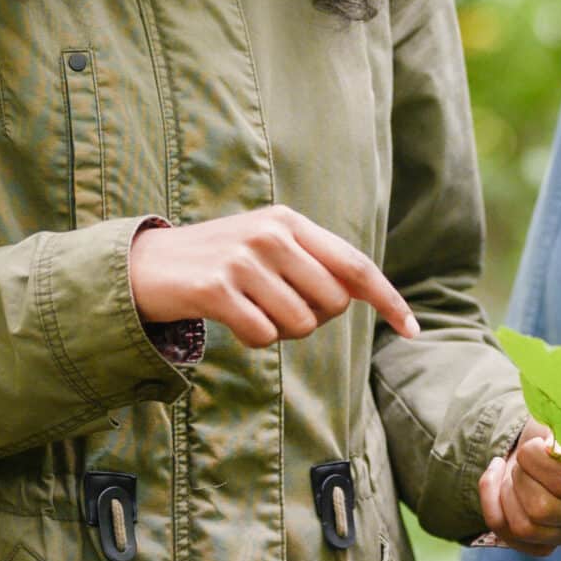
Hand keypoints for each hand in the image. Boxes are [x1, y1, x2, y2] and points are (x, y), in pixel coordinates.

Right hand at [128, 206, 417, 347]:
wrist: (146, 267)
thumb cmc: (218, 263)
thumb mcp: (267, 248)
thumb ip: (312, 263)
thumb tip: (360, 294)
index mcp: (291, 222)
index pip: (356, 265)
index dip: (388, 299)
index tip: (414, 329)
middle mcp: (272, 234)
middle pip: (333, 304)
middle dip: (314, 320)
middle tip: (276, 307)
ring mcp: (244, 259)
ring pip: (300, 325)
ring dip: (279, 331)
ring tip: (249, 309)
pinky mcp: (218, 287)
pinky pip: (264, 336)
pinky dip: (253, 339)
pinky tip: (230, 319)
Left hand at [476, 420, 560, 555]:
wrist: (535, 449)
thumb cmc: (548, 434)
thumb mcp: (556, 421)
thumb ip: (559, 427)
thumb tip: (552, 445)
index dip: (536, 462)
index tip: (530, 445)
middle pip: (541, 509)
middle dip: (519, 478)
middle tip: (520, 459)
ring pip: (522, 527)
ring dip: (504, 492)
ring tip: (510, 470)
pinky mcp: (544, 545)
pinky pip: (507, 535)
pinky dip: (492, 503)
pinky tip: (497, 483)